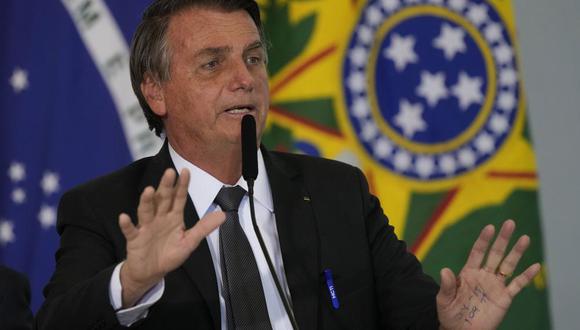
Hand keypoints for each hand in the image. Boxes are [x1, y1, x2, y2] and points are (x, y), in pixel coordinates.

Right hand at [118, 168, 224, 307]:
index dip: (182, 186)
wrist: (151, 272)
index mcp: (173, 217)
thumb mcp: (189, 242)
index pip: (179, 198)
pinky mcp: (135, 239)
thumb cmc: (169, 254)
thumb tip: (223, 215)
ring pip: (146, 211)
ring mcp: (146, 227)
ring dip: (146, 201)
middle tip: (169, 172)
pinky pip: (130, 231)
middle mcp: (159, 218)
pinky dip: (126, 225)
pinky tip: (124, 217)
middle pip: (162, 200)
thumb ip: (204, 228)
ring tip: (149, 190)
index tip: (186, 171)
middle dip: (166, 187)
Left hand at [436, 220, 540, 329]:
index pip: (477, 252)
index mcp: (468, 273)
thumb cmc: (450, 314)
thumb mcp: (444, 300)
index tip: (489, 227)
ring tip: (525, 238)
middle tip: (510, 223)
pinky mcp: (504, 298)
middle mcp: (483, 275)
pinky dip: (526, 276)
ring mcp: (495, 286)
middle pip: (495, 254)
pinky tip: (536, 265)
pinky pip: (517, 285)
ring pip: (508, 265)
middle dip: (502, 239)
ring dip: (516, 252)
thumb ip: (447, 285)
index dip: (483, 240)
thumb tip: (445, 270)